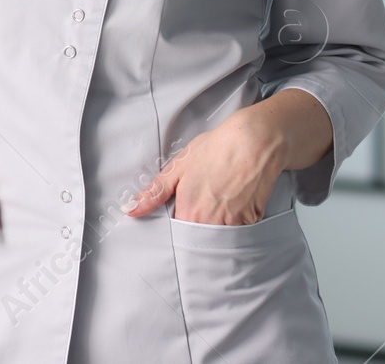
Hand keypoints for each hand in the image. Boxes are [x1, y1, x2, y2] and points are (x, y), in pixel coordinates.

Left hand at [123, 107, 286, 224]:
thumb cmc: (215, 150)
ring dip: (215, 231)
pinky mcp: (254, 220)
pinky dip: (235, 224)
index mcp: (190, 213)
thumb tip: (130, 209)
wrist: (254, 142)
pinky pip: (240, 232)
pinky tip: (233, 203)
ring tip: (217, 204)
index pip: (177, 237)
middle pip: (199, 242)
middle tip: (199, 210)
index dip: (176, 232)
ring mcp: (236, 224)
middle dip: (195, 234)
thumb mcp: (177, 167)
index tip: (176, 223)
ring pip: (220, 240)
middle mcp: (213, 224)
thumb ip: (154, 193)